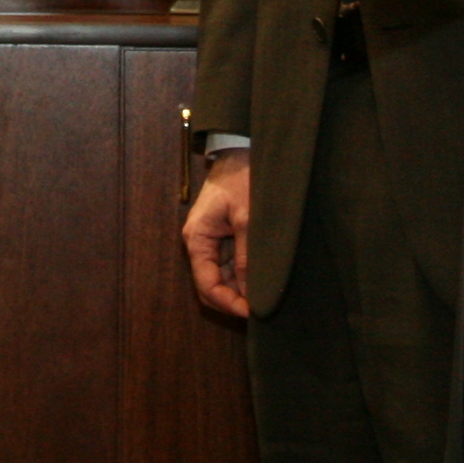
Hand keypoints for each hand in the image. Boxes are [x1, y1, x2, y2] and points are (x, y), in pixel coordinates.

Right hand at [181, 150, 252, 319]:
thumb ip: (247, 257)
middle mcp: (201, 242)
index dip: (227, 303)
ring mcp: (213, 240)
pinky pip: (232, 264)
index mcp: (197, 238)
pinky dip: (245, 275)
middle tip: (261, 310)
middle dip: (233, 300)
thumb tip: (250, 291)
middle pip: (212, 285)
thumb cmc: (242, 177)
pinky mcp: (226, 236)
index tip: (252, 312)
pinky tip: (263, 280)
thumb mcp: (248, 219)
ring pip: (223, 277)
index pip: (206, 284)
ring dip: (240, 289)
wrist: (244, 150)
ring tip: (265, 296)